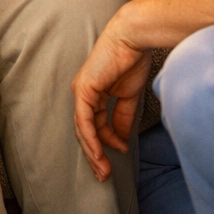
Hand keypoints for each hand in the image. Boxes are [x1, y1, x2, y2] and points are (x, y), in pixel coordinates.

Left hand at [71, 12, 151, 181]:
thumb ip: (122, 117)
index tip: (121, 152)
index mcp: (93, 93)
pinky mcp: (83, 90)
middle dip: (95, 154)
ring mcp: (81, 91)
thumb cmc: (132, 60)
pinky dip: (91, 138)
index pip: (95, 125)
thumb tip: (121, 140)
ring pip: (82, 129)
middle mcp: (84, 93)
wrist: (132, 39)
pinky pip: (85, 120)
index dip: (107, 142)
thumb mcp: (128, 96)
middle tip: (104, 174)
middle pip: (85, 130)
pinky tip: (99, 152)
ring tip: (103, 169)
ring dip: (93, 151)